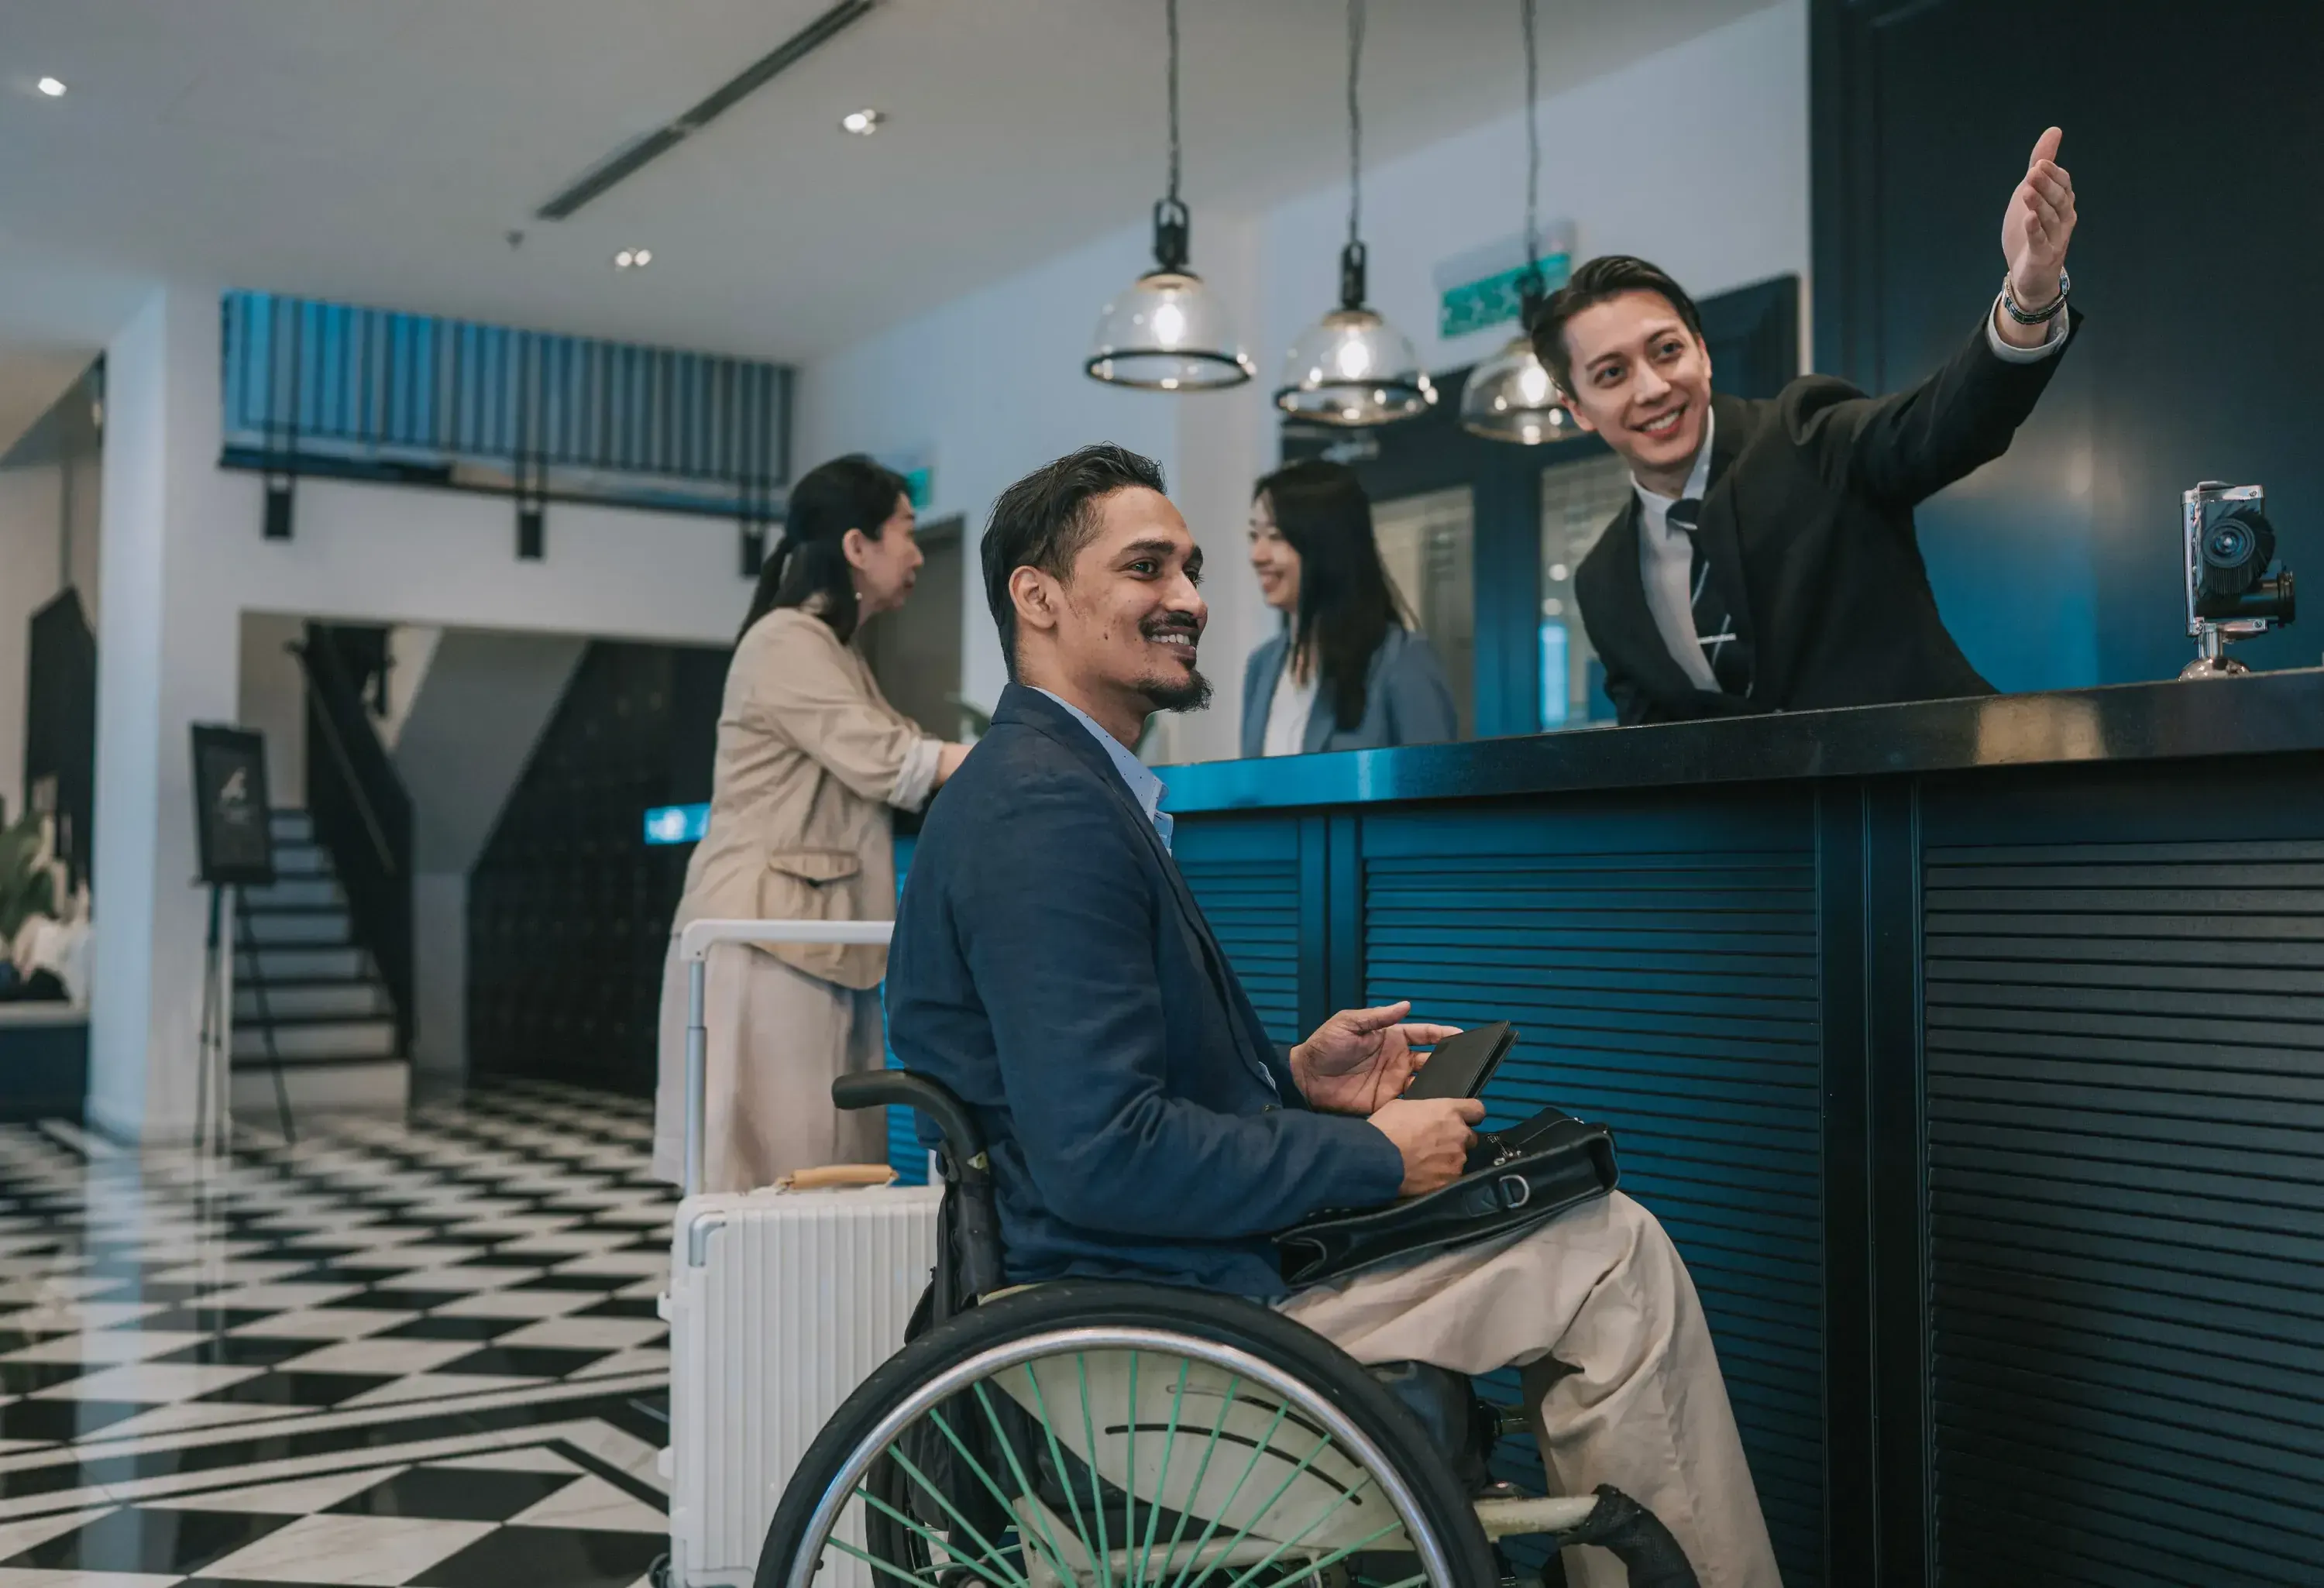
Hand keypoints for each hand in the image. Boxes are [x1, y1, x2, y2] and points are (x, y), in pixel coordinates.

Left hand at [1290, 1002, 1461, 1115]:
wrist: (1305, 1078)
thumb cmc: (1324, 1045)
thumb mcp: (1349, 1023)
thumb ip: (1377, 1016)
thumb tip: (1406, 1005)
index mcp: (1391, 1038)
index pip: (1424, 1034)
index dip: (1442, 1034)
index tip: (1461, 1036)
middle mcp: (1397, 1060)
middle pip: (1430, 1060)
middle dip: (1448, 1061)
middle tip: (1467, 1065)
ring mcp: (1393, 1082)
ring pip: (1425, 1082)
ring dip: (1439, 1084)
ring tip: (1457, 1086)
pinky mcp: (1385, 1102)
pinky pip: (1409, 1104)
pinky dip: (1422, 1104)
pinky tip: (1434, 1105)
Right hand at [1369, 1097, 1484, 1196]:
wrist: (1377, 1160)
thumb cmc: (1385, 1129)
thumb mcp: (1402, 1107)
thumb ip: (1425, 1111)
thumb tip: (1426, 1118)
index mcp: (1449, 1111)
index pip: (1477, 1109)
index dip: (1471, 1115)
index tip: (1464, 1120)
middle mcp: (1459, 1135)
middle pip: (1470, 1138)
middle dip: (1457, 1141)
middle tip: (1436, 1146)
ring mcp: (1457, 1160)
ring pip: (1459, 1160)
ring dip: (1447, 1161)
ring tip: (1425, 1165)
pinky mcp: (1449, 1181)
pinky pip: (1450, 1179)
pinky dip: (1439, 1178)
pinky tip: (1423, 1178)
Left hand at [2002, 125, 2076, 307]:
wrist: (2028, 273)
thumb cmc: (2032, 229)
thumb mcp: (2033, 192)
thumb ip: (2042, 163)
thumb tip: (2054, 130)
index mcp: (2062, 203)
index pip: (2063, 185)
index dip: (2053, 174)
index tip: (2038, 162)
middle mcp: (2064, 220)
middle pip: (2059, 200)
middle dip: (2046, 185)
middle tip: (2032, 171)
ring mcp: (2055, 239)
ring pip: (2051, 219)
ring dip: (2039, 204)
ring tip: (2026, 191)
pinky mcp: (2042, 256)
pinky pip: (2041, 242)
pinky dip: (2035, 230)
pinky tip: (2029, 219)